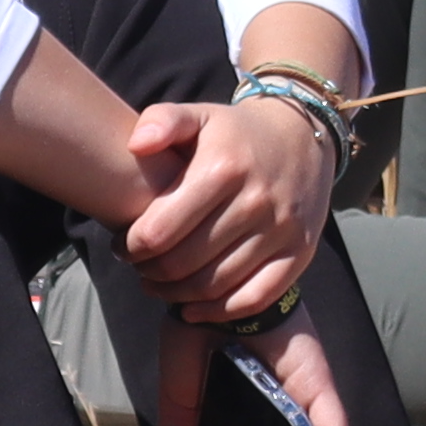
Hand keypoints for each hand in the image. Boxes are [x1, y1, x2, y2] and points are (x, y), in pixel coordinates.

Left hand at [118, 92, 333, 330]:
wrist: (303, 135)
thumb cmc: (238, 132)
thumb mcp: (200, 114)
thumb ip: (163, 121)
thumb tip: (136, 144)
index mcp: (222, 168)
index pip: (160, 231)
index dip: (131, 248)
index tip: (122, 246)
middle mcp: (255, 202)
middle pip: (183, 264)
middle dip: (150, 273)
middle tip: (140, 267)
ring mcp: (281, 231)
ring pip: (215, 286)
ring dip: (177, 295)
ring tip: (159, 285)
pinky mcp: (300, 253)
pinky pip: (255, 298)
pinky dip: (219, 312)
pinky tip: (194, 308)